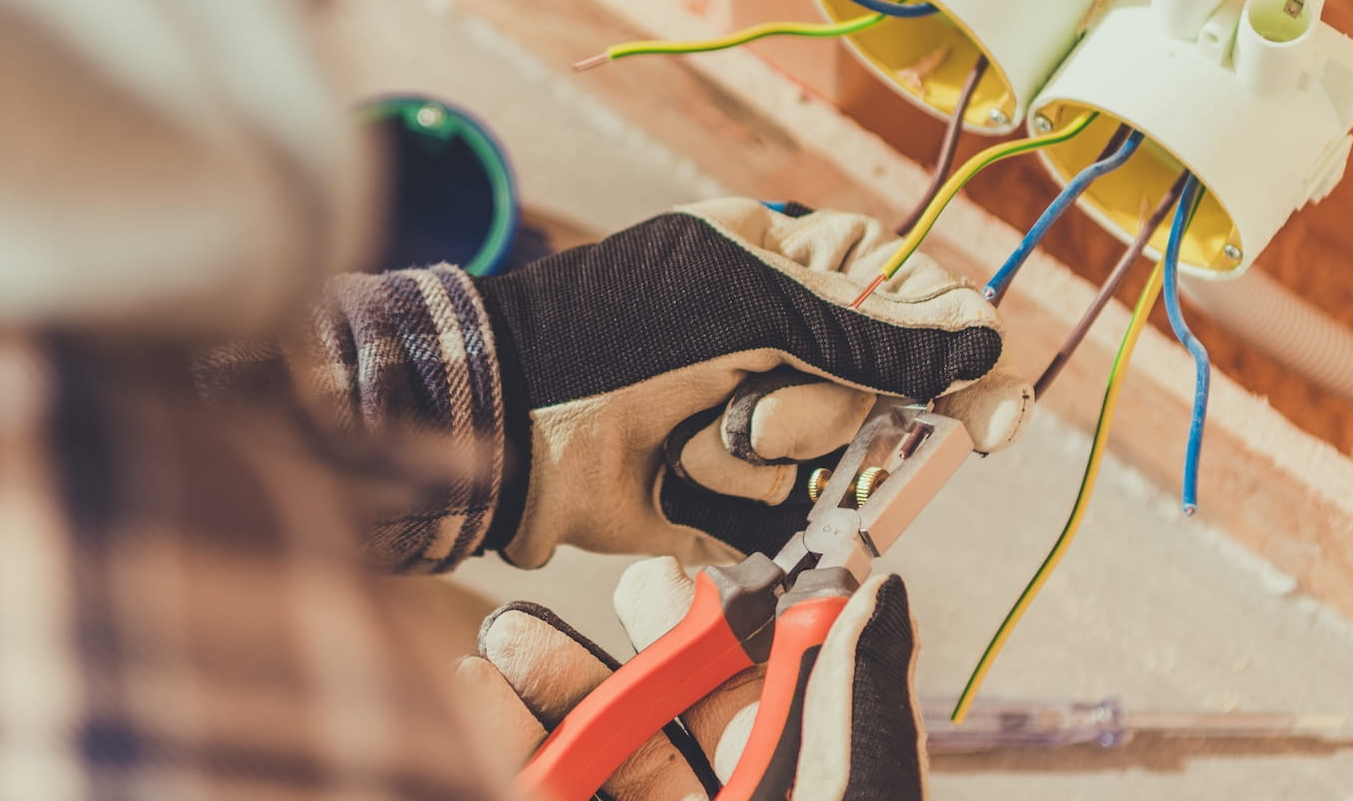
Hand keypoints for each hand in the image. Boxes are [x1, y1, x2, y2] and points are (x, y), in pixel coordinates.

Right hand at [456, 556, 924, 800]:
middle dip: (632, 647)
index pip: (764, 704)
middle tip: (615, 591)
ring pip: (589, 754)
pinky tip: (472, 688)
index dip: (727, 634)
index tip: (686, 573)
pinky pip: (526, 783)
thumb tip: (880, 590)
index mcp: (796, 791)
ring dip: (547, 685)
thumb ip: (857, 708)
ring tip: (509, 632)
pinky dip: (495, 736)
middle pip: (668, 722)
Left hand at [472, 198, 1028, 567]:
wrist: (512, 421)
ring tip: (695, 437)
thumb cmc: (618, 331)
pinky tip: (678, 480)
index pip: (909, 296)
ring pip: (840, 457)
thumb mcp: (753, 307)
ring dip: (770, 454)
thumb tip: (985, 332)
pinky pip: (787, 512)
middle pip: (885, 391)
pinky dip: (735, 500)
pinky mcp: (732, 494)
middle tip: (753, 406)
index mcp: (790, 264)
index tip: (994, 416)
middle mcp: (785, 339)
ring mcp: (759, 418)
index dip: (956, 350)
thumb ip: (875, 331)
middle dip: (824, 410)